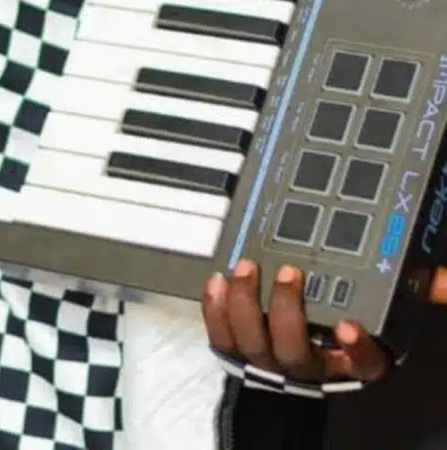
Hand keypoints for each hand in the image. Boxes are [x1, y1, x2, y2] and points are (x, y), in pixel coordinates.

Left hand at [202, 260, 446, 385]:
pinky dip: (215, 310)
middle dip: (288, 312)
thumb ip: (409, 294)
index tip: (350, 326)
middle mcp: (312, 368)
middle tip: (289, 274)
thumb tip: (441, 279)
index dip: (357, 350)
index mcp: (351, 362)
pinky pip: (222, 339)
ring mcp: (271, 364)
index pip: (365, 366)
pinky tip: (218, 281)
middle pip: (298, 354)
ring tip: (247, 269)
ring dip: (246, 305)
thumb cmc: (336, 331)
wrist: (294, 369)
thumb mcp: (377, 312)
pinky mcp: (239, 353)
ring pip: (255, 346)